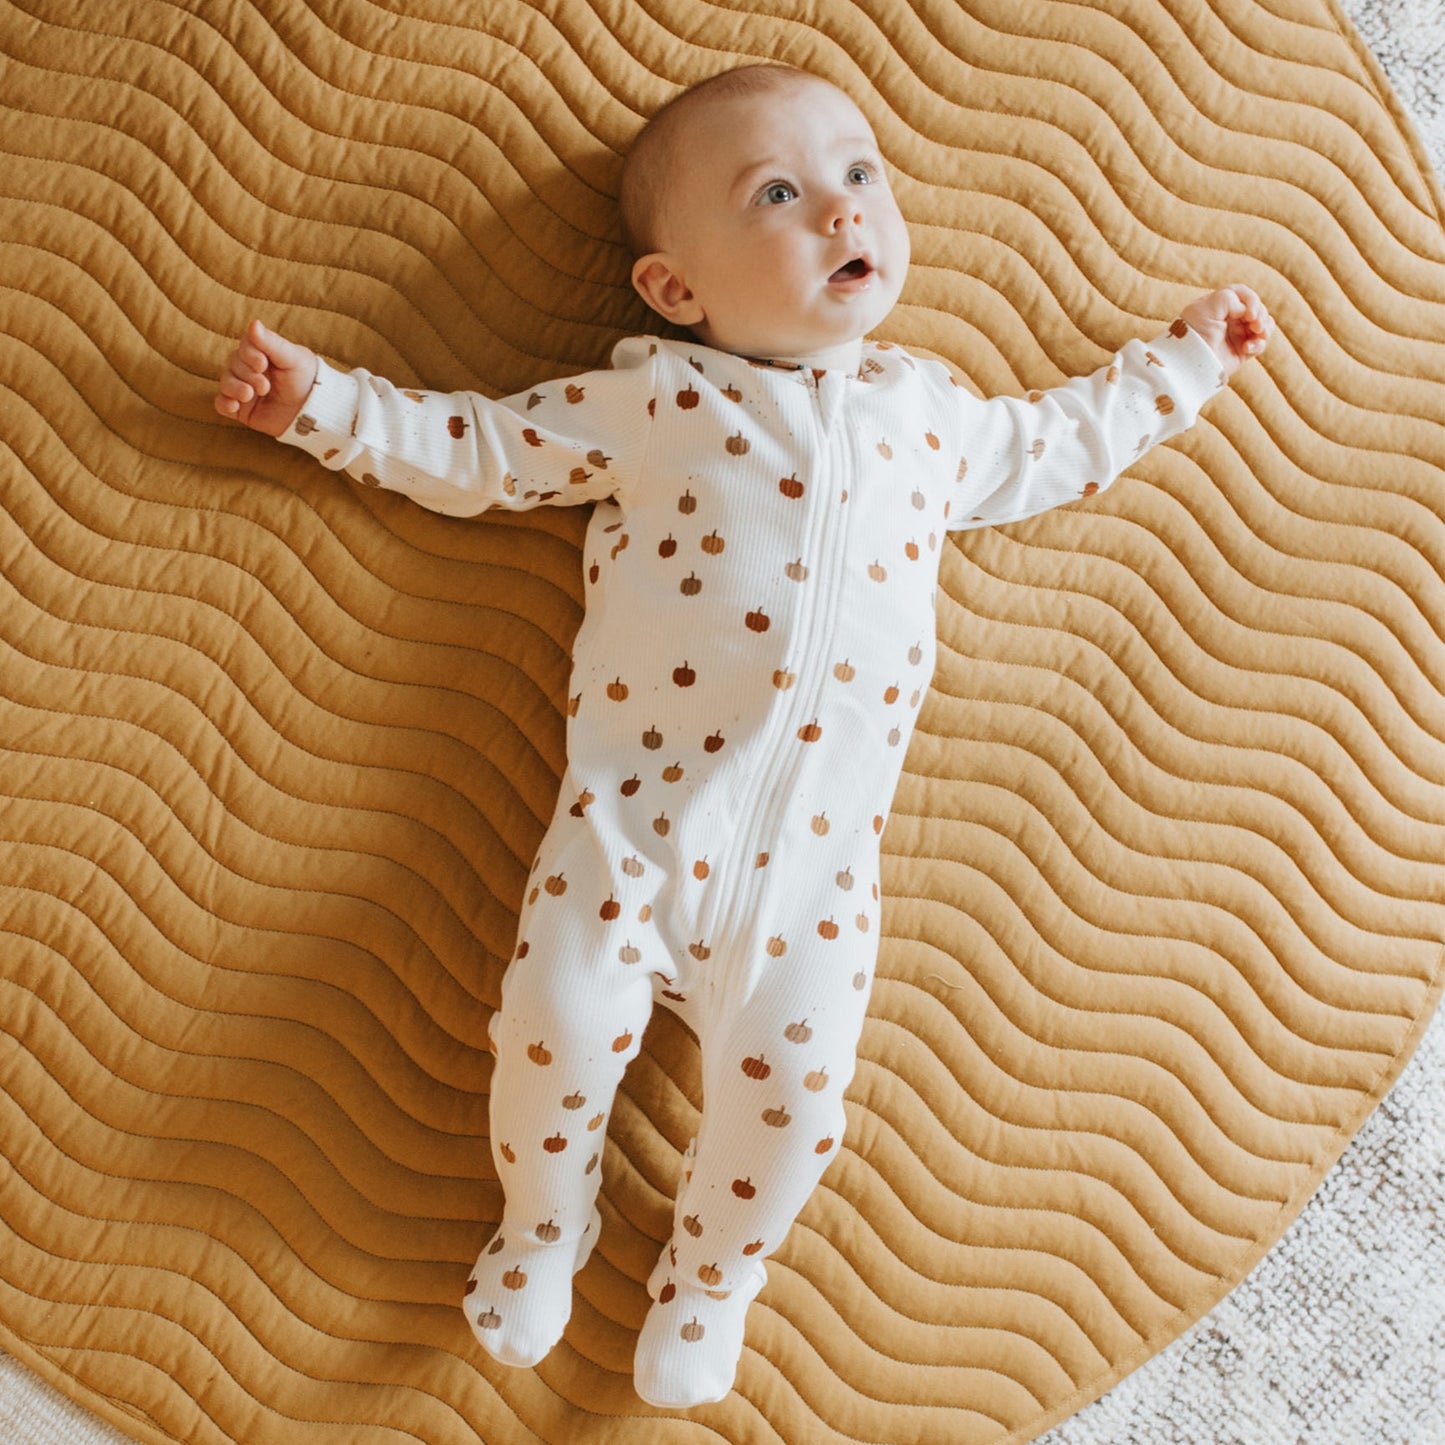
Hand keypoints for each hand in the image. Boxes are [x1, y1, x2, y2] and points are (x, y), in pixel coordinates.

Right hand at [214, 320, 318, 435]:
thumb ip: (272, 343)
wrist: (313, 412)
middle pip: (233, 364)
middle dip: (248, 375)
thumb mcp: (293, 359)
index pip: (244, 346)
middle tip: (265, 386)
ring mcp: (244, 388)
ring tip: (250, 395)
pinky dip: (224, 403)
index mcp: (262, 353)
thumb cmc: (307, 381)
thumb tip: (253, 323)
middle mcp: (250, 369)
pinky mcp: (242, 409)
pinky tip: (234, 406)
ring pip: (225, 382)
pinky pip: (221, 404)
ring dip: (235, 388)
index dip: (249, 354)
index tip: (263, 364)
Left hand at [1179, 285, 1273, 377]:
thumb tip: (1246, 310)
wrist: (1188, 363)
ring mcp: (1236, 334)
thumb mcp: (1207, 307)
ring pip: (1263, 324)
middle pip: (1256, 308)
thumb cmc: (1194, 333)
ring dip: (1264, 327)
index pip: (1242, 294)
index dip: (1251, 300)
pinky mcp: (1241, 351)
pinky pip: (1260, 343)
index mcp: (1219, 305)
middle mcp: (1229, 318)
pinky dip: (1259, 344)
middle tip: (1255, 325)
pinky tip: (1247, 348)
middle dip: (1260, 315)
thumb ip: (1229, 298)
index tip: (1249, 313)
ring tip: (1257, 334)